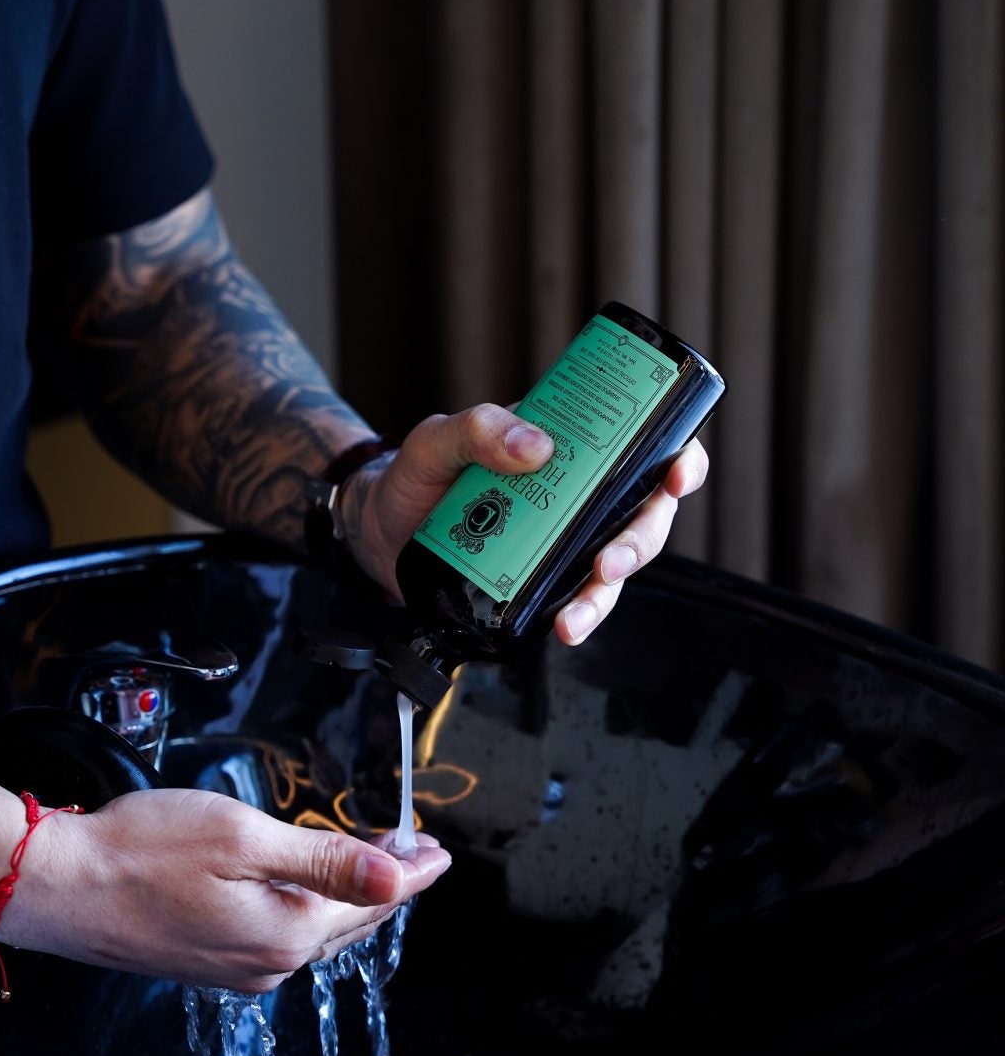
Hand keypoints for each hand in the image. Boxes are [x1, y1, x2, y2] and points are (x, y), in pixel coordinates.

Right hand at [1, 787, 451, 992]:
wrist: (55, 888)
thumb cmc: (140, 855)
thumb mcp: (244, 840)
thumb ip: (325, 862)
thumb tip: (397, 879)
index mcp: (287, 934)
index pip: (373, 900)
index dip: (411, 870)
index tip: (438, 850)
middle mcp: (267, 963)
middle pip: (350, 921)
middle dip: (388, 885)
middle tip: (416, 853)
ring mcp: (235, 967)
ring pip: (315, 932)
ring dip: (349, 898)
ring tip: (373, 865)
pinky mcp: (206, 961)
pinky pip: (279, 937)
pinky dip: (307, 910)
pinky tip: (305, 890)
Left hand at [340, 405, 708, 646]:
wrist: (376, 531)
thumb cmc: (414, 476)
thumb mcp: (437, 440)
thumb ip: (478, 430)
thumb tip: (537, 446)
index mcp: (568, 448)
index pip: (643, 446)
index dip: (678, 459)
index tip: (676, 475)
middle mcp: (577, 497)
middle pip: (643, 516)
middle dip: (641, 542)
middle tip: (611, 560)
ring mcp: (561, 543)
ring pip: (613, 568)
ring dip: (606, 594)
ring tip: (576, 612)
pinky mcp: (539, 582)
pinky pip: (574, 600)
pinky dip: (577, 616)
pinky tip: (562, 626)